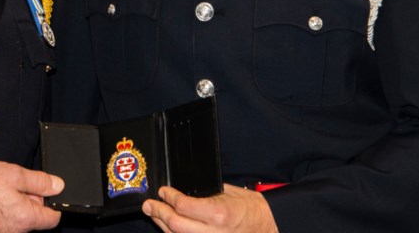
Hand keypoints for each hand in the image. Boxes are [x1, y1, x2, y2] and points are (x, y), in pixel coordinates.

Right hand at [0, 161, 63, 232]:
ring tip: (2, 193)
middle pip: (35, 219)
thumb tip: (58, 186)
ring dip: (17, 207)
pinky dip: (5, 213)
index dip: (51, 204)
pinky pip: (7, 224)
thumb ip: (40, 181)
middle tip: (16, 187)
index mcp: (25, 218)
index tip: (43, 193)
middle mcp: (15, 232)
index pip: (52, 219)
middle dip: (30, 202)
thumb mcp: (16, 174)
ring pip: (20, 221)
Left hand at [142, 184, 278, 232]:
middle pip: (176, 225)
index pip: (183, 206)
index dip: (169, 197)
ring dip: (163, 226)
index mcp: (218, 214)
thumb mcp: (229, 193)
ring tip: (155, 215)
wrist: (268, 228)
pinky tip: (170, 229)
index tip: (163, 191)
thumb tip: (184, 189)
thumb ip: (205, 192)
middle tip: (150, 204)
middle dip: (159, 213)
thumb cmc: (251, 210)